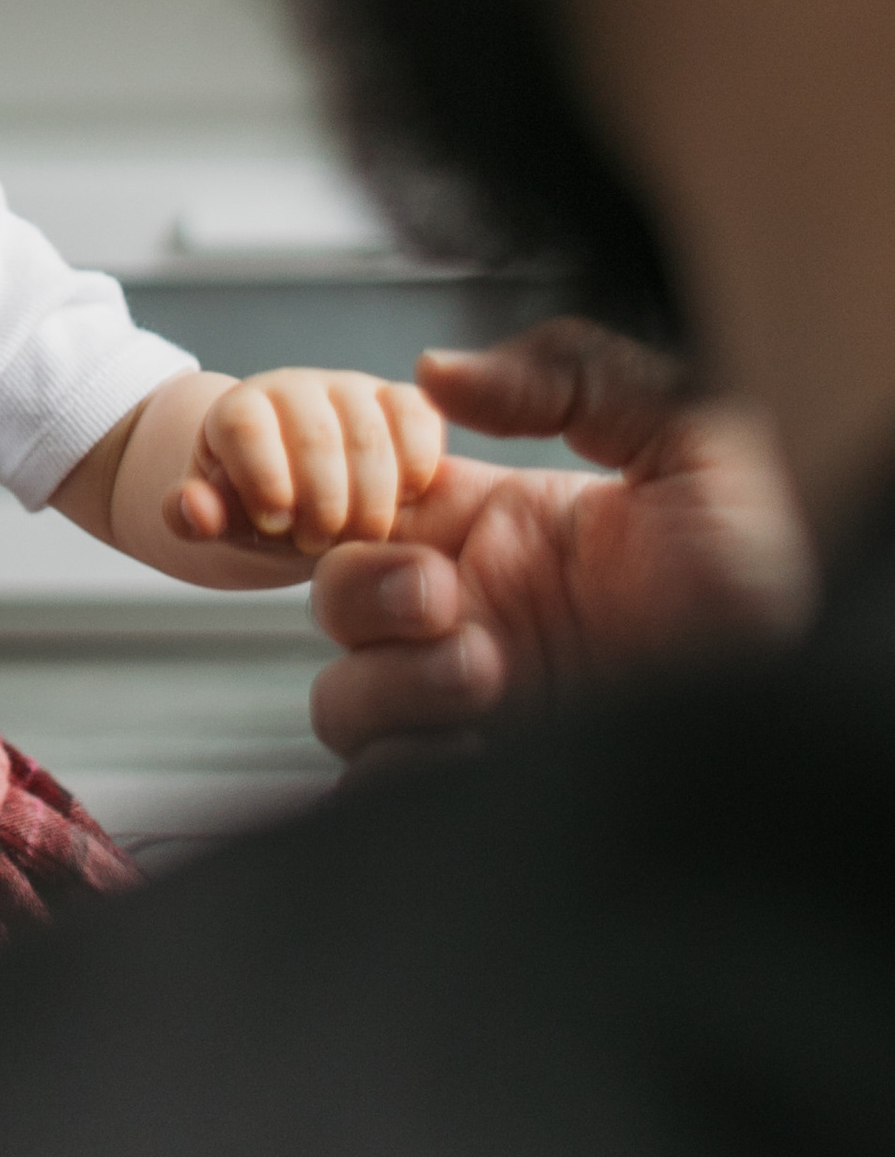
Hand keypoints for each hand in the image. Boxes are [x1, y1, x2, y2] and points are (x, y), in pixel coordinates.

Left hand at [165, 367, 445, 555]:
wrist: (304, 499)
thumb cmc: (256, 512)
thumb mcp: (221, 521)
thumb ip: (198, 517)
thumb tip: (191, 509)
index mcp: (239, 410)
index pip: (246, 426)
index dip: (263, 478)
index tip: (275, 524)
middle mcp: (294, 389)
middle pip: (314, 435)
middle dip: (322, 504)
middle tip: (317, 546)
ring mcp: (351, 391)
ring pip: (368, 434)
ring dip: (369, 501)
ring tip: (355, 539)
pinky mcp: (400, 403)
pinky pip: (417, 417)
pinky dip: (415, 467)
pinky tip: (402, 505)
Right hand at [307, 318, 812, 759]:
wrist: (820, 692)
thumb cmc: (788, 579)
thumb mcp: (697, 439)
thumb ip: (578, 373)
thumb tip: (441, 369)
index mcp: (513, 531)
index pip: (377, 502)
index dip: (347, 496)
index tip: (371, 497)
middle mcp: (484, 617)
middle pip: (337, 596)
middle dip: (364, 591)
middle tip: (442, 598)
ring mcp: (480, 708)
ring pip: (346, 696)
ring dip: (389, 682)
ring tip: (485, 674)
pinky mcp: (489, 785)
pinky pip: (381, 787)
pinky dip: (402, 768)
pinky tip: (476, 747)